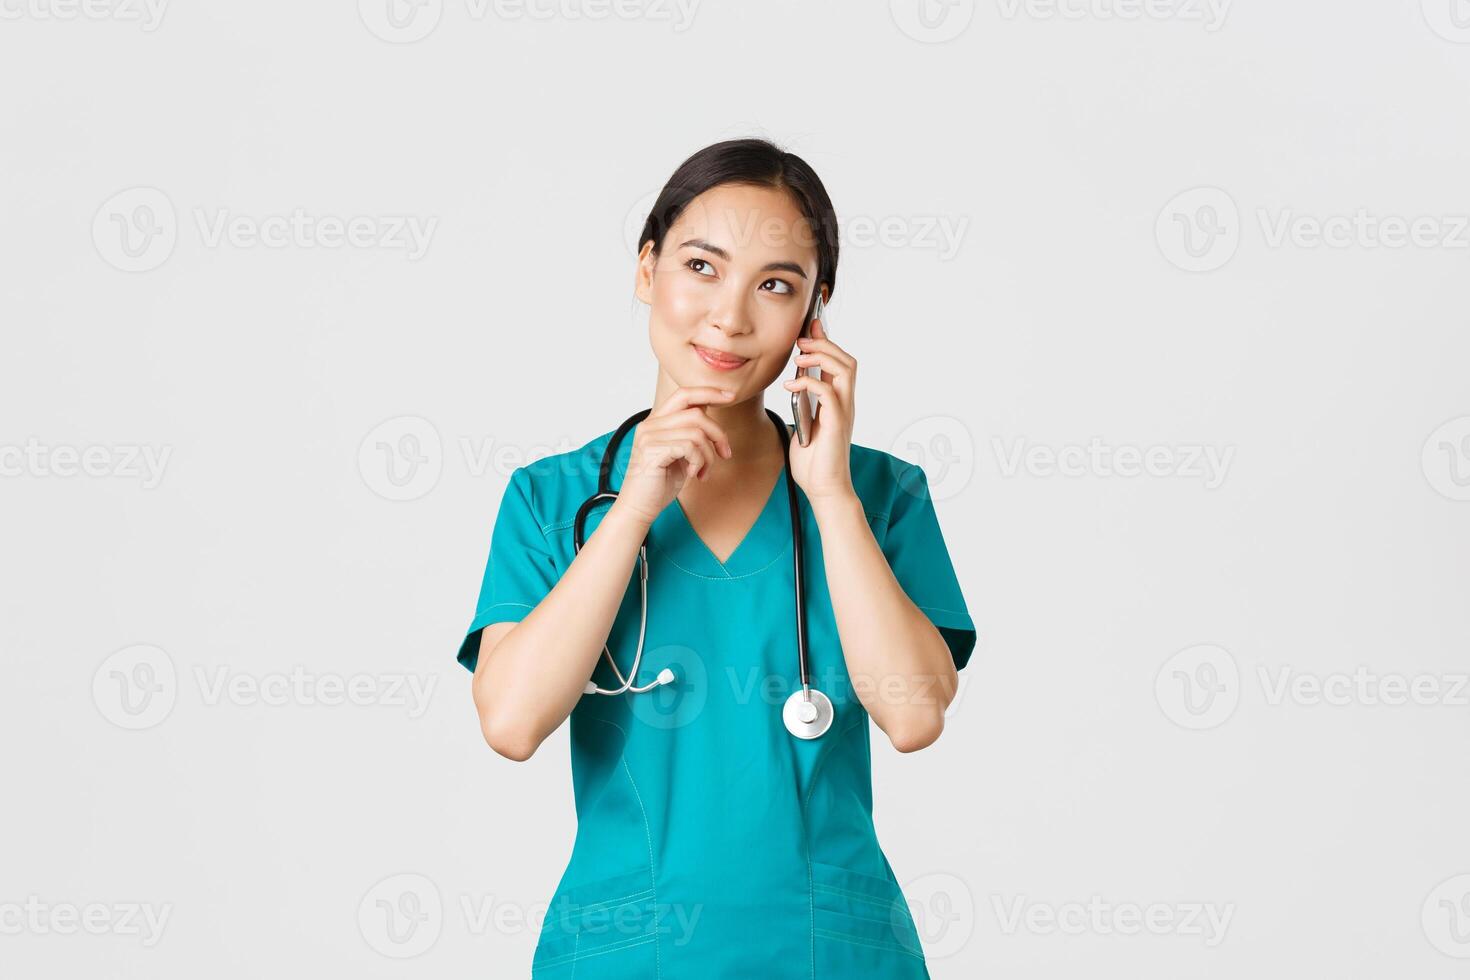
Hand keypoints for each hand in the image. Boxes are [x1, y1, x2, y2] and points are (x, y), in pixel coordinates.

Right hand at [612, 386, 735, 525]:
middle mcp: (650, 425)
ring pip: (697, 432)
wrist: (639, 508)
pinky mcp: (652, 451)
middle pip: (696, 413)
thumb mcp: (680, 453)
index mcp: (656, 421)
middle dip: (718, 433)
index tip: (730, 396)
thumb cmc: (659, 483)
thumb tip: (710, 412)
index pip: (684, 394)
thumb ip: (690, 433)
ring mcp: (649, 437)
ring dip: (709, 455)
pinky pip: (690, 447)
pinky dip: (699, 462)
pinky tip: (693, 475)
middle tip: (725, 454)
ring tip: (704, 471)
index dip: (709, 392)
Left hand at [782, 315, 855, 500]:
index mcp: (838, 402)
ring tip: (799, 357)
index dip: (827, 341)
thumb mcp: (805, 425)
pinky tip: (792, 384)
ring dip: (821, 356)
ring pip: (844, 368)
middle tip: (801, 339)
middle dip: (825, 343)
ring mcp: (843, 412)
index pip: (839, 363)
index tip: (811, 325)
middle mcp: (845, 403)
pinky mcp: (837, 423)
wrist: (823, 489)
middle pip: (846, 360)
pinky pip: (828, 391)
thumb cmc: (814, 462)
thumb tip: (794, 385)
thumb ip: (804, 405)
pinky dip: (809, 382)